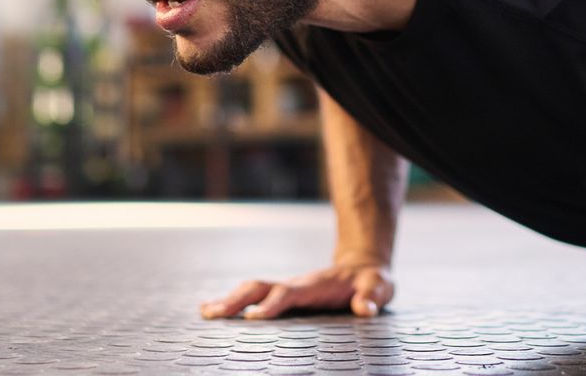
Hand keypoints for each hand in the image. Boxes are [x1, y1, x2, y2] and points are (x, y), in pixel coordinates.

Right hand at [200, 262, 394, 319]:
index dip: (272, 305)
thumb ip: (373, 296)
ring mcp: (287, 287)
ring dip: (228, 300)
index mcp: (315, 285)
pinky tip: (210, 310)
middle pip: (261, 287)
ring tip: (205, 313)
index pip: (289, 293)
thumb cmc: (372, 281)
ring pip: (252, 289)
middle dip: (237, 300)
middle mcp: (296, 284)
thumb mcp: (380, 287)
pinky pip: (253, 296)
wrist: (363, 266)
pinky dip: (231, 300)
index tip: (253, 319)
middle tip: (213, 315)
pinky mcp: (283, 294)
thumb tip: (365, 309)